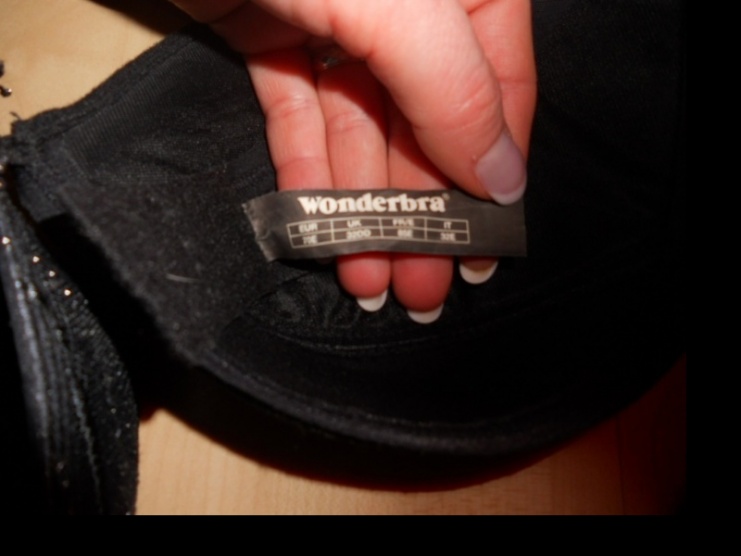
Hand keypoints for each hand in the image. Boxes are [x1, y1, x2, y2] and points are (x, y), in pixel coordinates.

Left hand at [170, 0, 535, 321]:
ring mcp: (337, 21)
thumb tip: (504, 175)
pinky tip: (317, 230)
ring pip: (362, 132)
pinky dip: (307, 172)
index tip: (485, 252)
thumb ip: (455, 87)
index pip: (498, 95)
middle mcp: (407, 10)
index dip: (491, 179)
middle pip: (425, 128)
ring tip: (373, 282)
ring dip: (364, 210)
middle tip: (423, 291)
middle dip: (421, 214)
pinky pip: (300, 115)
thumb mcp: (396, 3)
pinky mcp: (272, 32)